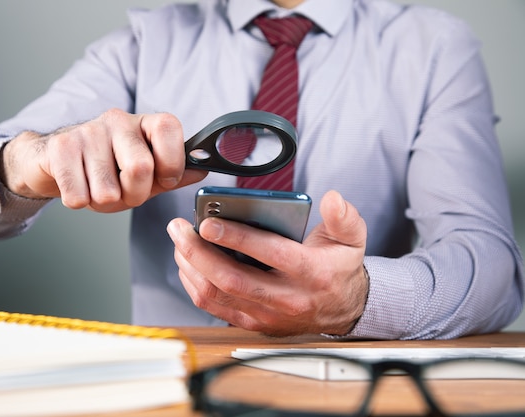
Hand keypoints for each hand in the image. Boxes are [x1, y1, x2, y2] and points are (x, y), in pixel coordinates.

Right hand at [0, 109, 206, 211]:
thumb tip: (203, 169)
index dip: (171, 163)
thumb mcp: (145, 174)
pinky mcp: (60, 147)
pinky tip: (76, 186)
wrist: (52, 161)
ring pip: (107, 190)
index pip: (170, 129)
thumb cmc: (104, 169)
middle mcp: (118, 120)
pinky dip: (79, 202)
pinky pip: (78, 195)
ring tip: (96, 188)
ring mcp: (88, 130)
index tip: (163, 179)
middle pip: (141, 168)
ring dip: (103, 202)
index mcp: (144, 123)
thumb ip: (172, 173)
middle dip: (134, 195)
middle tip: (123, 193)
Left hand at [167, 190, 367, 336]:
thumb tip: (332, 198)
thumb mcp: (351, 239)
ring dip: (191, 268)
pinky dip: (195, 284)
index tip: (208, 222)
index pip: (269, 254)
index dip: (236, 237)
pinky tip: (188, 263)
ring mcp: (267, 314)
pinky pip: (215, 307)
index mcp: (311, 272)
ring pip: (217, 295)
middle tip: (179, 228)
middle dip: (198, 252)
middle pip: (232, 279)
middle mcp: (286, 298)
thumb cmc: (340, 268)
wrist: (343, 309)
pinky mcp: (253, 322)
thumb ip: (344, 217)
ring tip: (179, 241)